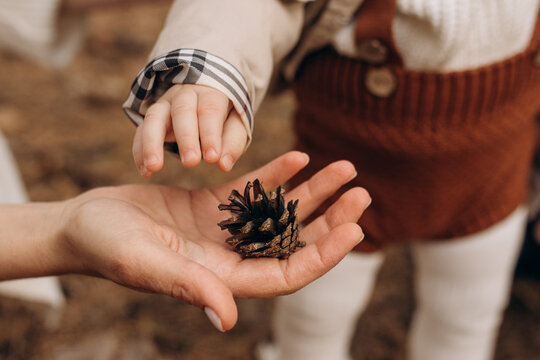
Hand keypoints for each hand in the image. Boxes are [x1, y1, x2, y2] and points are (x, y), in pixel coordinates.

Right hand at [58, 152, 369, 329]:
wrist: (85, 224)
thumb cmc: (107, 248)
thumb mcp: (146, 265)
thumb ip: (189, 288)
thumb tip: (228, 320)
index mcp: (221, 280)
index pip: (286, 274)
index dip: (322, 255)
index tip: (354, 229)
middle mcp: (230, 258)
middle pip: (293, 242)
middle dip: (329, 219)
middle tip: (361, 192)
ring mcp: (224, 231)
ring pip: (279, 212)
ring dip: (312, 192)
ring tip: (343, 168)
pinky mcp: (212, 206)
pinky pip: (253, 189)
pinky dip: (277, 174)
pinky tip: (300, 157)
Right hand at [132, 84, 247, 175]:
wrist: (206, 98)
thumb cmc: (225, 116)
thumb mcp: (235, 126)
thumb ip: (232, 143)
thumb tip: (223, 165)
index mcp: (210, 93)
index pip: (210, 110)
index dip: (210, 134)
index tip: (212, 158)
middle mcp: (185, 94)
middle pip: (182, 111)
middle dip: (185, 137)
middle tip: (191, 162)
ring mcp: (165, 104)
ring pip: (154, 118)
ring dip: (152, 143)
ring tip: (154, 167)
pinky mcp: (152, 118)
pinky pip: (140, 131)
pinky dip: (139, 151)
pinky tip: (145, 171)